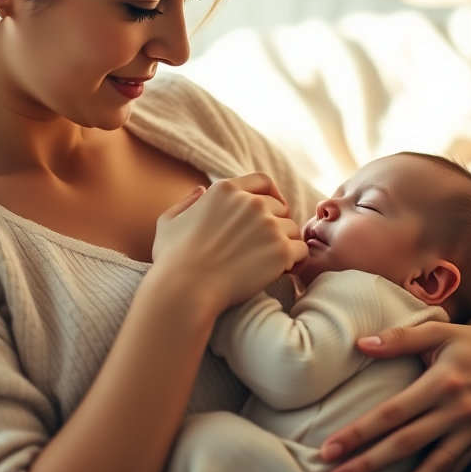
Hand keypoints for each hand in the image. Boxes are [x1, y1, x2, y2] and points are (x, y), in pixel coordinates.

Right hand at [152, 174, 307, 311]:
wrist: (184, 290)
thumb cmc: (172, 261)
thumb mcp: (169, 222)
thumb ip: (186, 203)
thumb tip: (200, 190)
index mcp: (225, 190)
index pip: (262, 181)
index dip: (272, 195)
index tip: (274, 211)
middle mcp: (250, 202)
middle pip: (280, 208)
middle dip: (277, 226)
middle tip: (268, 248)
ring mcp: (268, 225)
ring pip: (292, 230)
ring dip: (286, 244)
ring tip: (274, 263)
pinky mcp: (280, 250)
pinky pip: (301, 251)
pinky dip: (296, 262)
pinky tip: (285, 272)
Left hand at [319, 312, 470, 471]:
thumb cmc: (467, 340)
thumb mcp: (437, 330)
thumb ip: (400, 339)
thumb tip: (361, 344)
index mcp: (441, 381)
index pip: (392, 412)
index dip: (359, 432)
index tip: (329, 448)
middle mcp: (457, 409)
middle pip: (406, 444)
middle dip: (368, 465)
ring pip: (434, 466)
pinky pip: (456, 470)